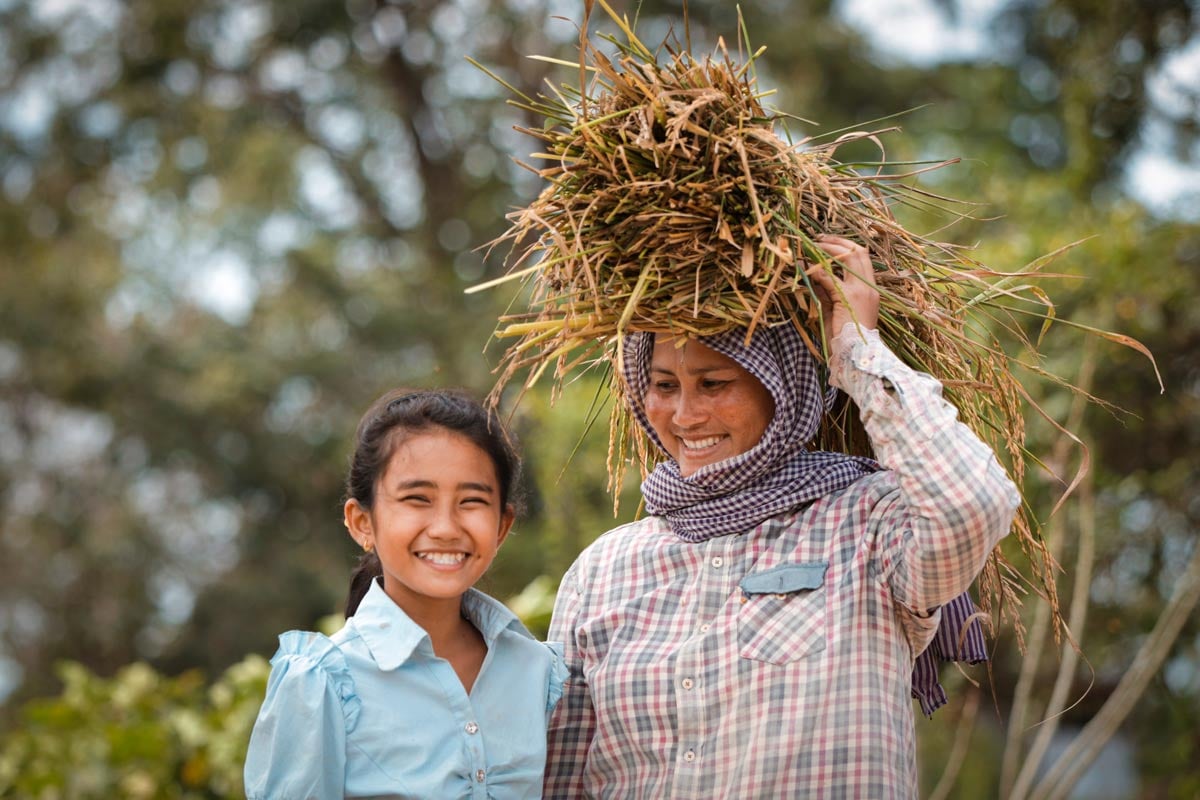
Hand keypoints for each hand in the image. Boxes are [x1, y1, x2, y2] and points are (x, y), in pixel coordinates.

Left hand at [805, 234, 879, 349]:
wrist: (855, 356)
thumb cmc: (846, 339)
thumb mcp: (836, 310)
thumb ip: (828, 292)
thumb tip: (815, 275)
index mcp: (870, 290)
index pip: (862, 258)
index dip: (845, 247)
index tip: (828, 243)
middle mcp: (869, 287)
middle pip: (858, 252)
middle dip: (837, 241)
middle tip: (819, 238)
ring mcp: (861, 291)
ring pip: (848, 257)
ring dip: (827, 250)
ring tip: (811, 246)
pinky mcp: (848, 297)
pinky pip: (830, 277)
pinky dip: (816, 270)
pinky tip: (805, 267)